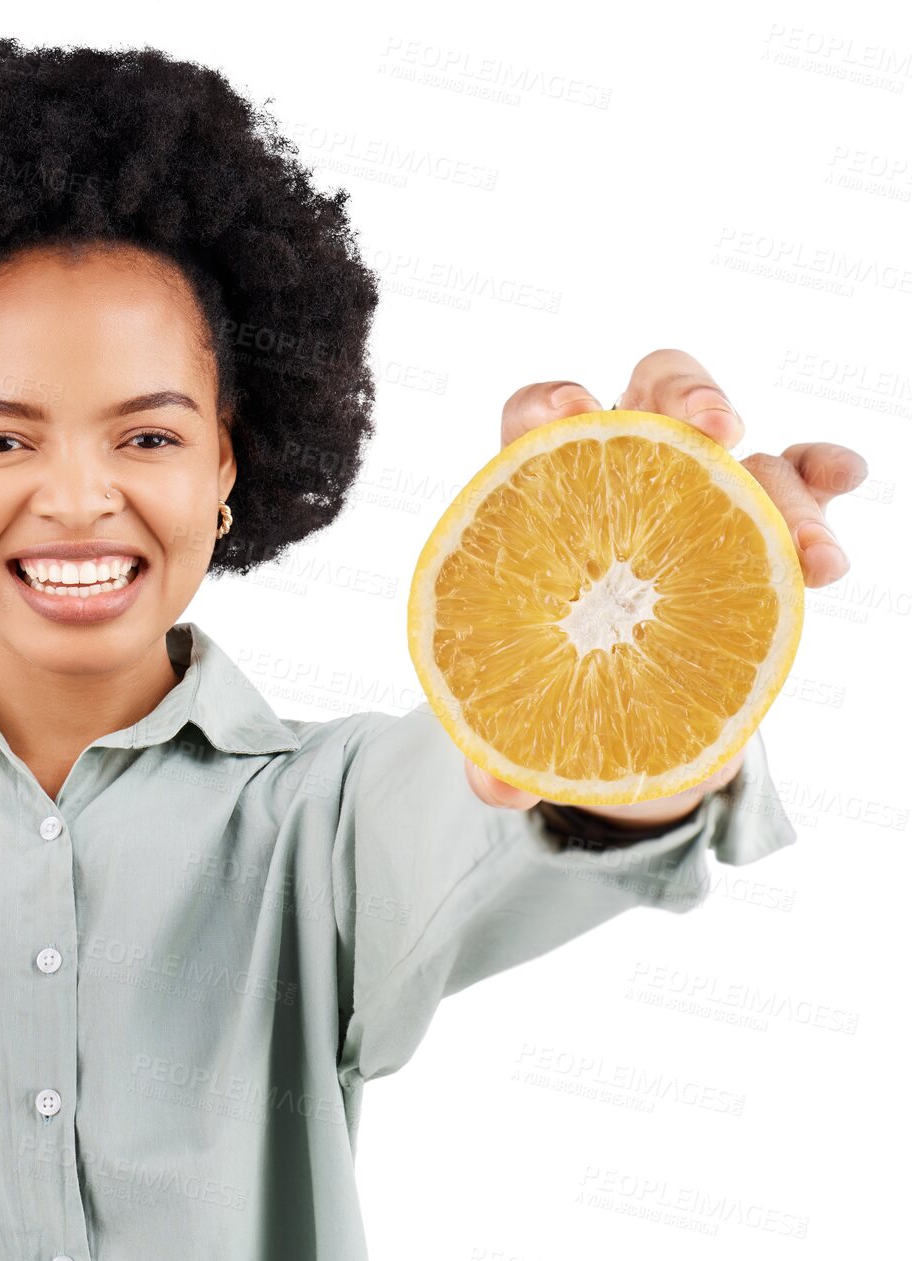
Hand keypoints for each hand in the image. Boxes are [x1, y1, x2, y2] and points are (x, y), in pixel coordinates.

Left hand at [467, 348, 867, 826]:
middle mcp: (627, 476)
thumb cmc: (558, 683)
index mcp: (545, 497)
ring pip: (747, 448)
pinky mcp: (760, 524)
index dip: (548, 404)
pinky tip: (847, 478)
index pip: (536, 421)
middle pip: (653, 393)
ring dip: (784, 486)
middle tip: (713, 431)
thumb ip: (499, 739)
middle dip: (687, 394)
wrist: (626, 709)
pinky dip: (825, 471)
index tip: (570, 416)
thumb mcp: (523, 715)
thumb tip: (493, 787)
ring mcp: (700, 492)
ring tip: (811, 557)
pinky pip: (801, 478)